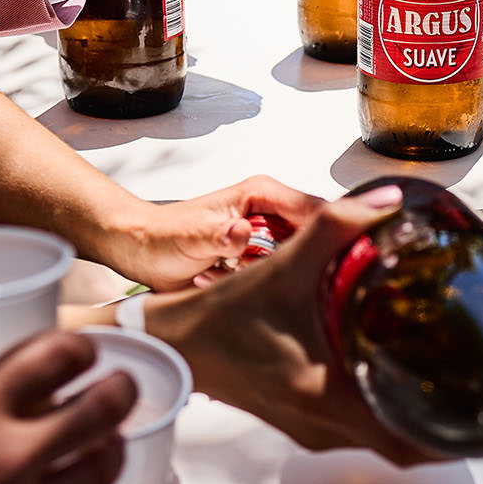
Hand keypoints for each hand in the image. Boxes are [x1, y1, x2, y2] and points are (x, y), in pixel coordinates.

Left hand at [104, 175, 324, 290]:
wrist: (142, 251)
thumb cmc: (161, 237)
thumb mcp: (189, 237)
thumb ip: (218, 236)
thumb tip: (241, 234)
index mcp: (262, 194)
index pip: (317, 209)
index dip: (336, 232)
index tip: (341, 261)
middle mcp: (273, 212)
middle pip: (320, 239)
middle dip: (306, 266)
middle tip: (271, 284)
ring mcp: (272, 237)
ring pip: (305, 261)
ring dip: (283, 280)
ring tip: (240, 282)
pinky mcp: (266, 259)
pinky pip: (286, 275)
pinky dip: (270, 288)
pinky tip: (240, 288)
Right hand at [144, 186, 433, 465]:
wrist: (175, 346)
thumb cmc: (222, 317)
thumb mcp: (283, 265)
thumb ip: (336, 228)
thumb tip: (386, 202)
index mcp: (324, 395)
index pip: (404, 442)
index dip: (450, 439)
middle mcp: (322, 425)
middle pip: (405, 446)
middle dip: (446, 426)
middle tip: (481, 395)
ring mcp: (312, 431)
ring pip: (381, 441)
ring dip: (416, 421)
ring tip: (451, 384)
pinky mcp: (304, 425)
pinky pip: (359, 432)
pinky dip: (385, 415)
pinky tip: (396, 381)